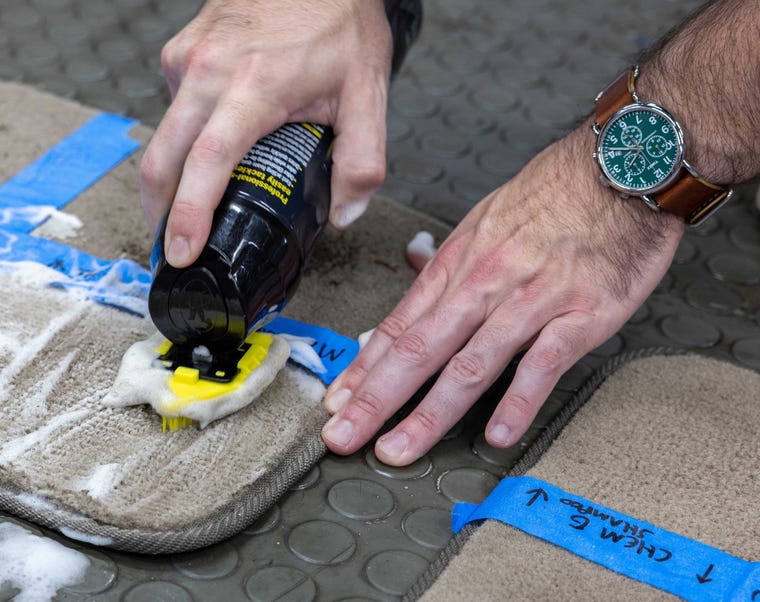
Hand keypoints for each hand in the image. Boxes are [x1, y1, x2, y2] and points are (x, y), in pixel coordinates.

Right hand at [140, 0, 393, 267]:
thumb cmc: (337, 18)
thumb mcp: (366, 91)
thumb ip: (362, 160)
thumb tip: (345, 214)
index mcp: (255, 87)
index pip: (208, 162)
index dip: (189, 213)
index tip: (180, 250)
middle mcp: (209, 71)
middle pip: (162, 159)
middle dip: (160, 213)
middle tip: (171, 250)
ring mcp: (187, 59)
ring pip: (162, 135)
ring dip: (169, 176)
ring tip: (192, 203)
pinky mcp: (177, 51)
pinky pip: (171, 106)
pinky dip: (183, 133)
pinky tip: (210, 135)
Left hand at [321, 128, 683, 464]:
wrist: (623, 165)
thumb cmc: (557, 194)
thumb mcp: (486, 218)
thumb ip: (454, 260)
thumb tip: (414, 270)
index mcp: (459, 265)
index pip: (399, 326)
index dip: (364, 368)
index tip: (336, 401)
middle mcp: (484, 286)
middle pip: (418, 350)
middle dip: (375, 399)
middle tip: (342, 436)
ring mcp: (530, 303)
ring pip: (469, 365)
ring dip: (428, 414)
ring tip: (399, 449)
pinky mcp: (580, 316)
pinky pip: (542, 365)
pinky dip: (518, 402)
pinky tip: (496, 435)